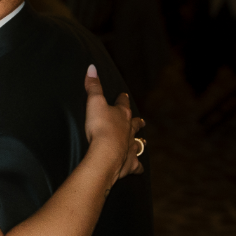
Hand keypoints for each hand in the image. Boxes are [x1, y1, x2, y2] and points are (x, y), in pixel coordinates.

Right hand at [81, 66, 144, 183]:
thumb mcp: (94, 103)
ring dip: (140, 142)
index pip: (123, 103)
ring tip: (143, 142)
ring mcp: (130, 147)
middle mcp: (129, 130)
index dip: (123, 99)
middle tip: (142, 121)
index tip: (124, 95)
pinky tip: (139, 168)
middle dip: (137, 122)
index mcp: (122, 115)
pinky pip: (136, 165)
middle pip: (135, 124)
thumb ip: (93, 86)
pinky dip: (137, 166)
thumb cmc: (100, 127)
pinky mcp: (128, 163)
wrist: (105, 154)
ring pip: (138, 143)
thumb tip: (92, 67)